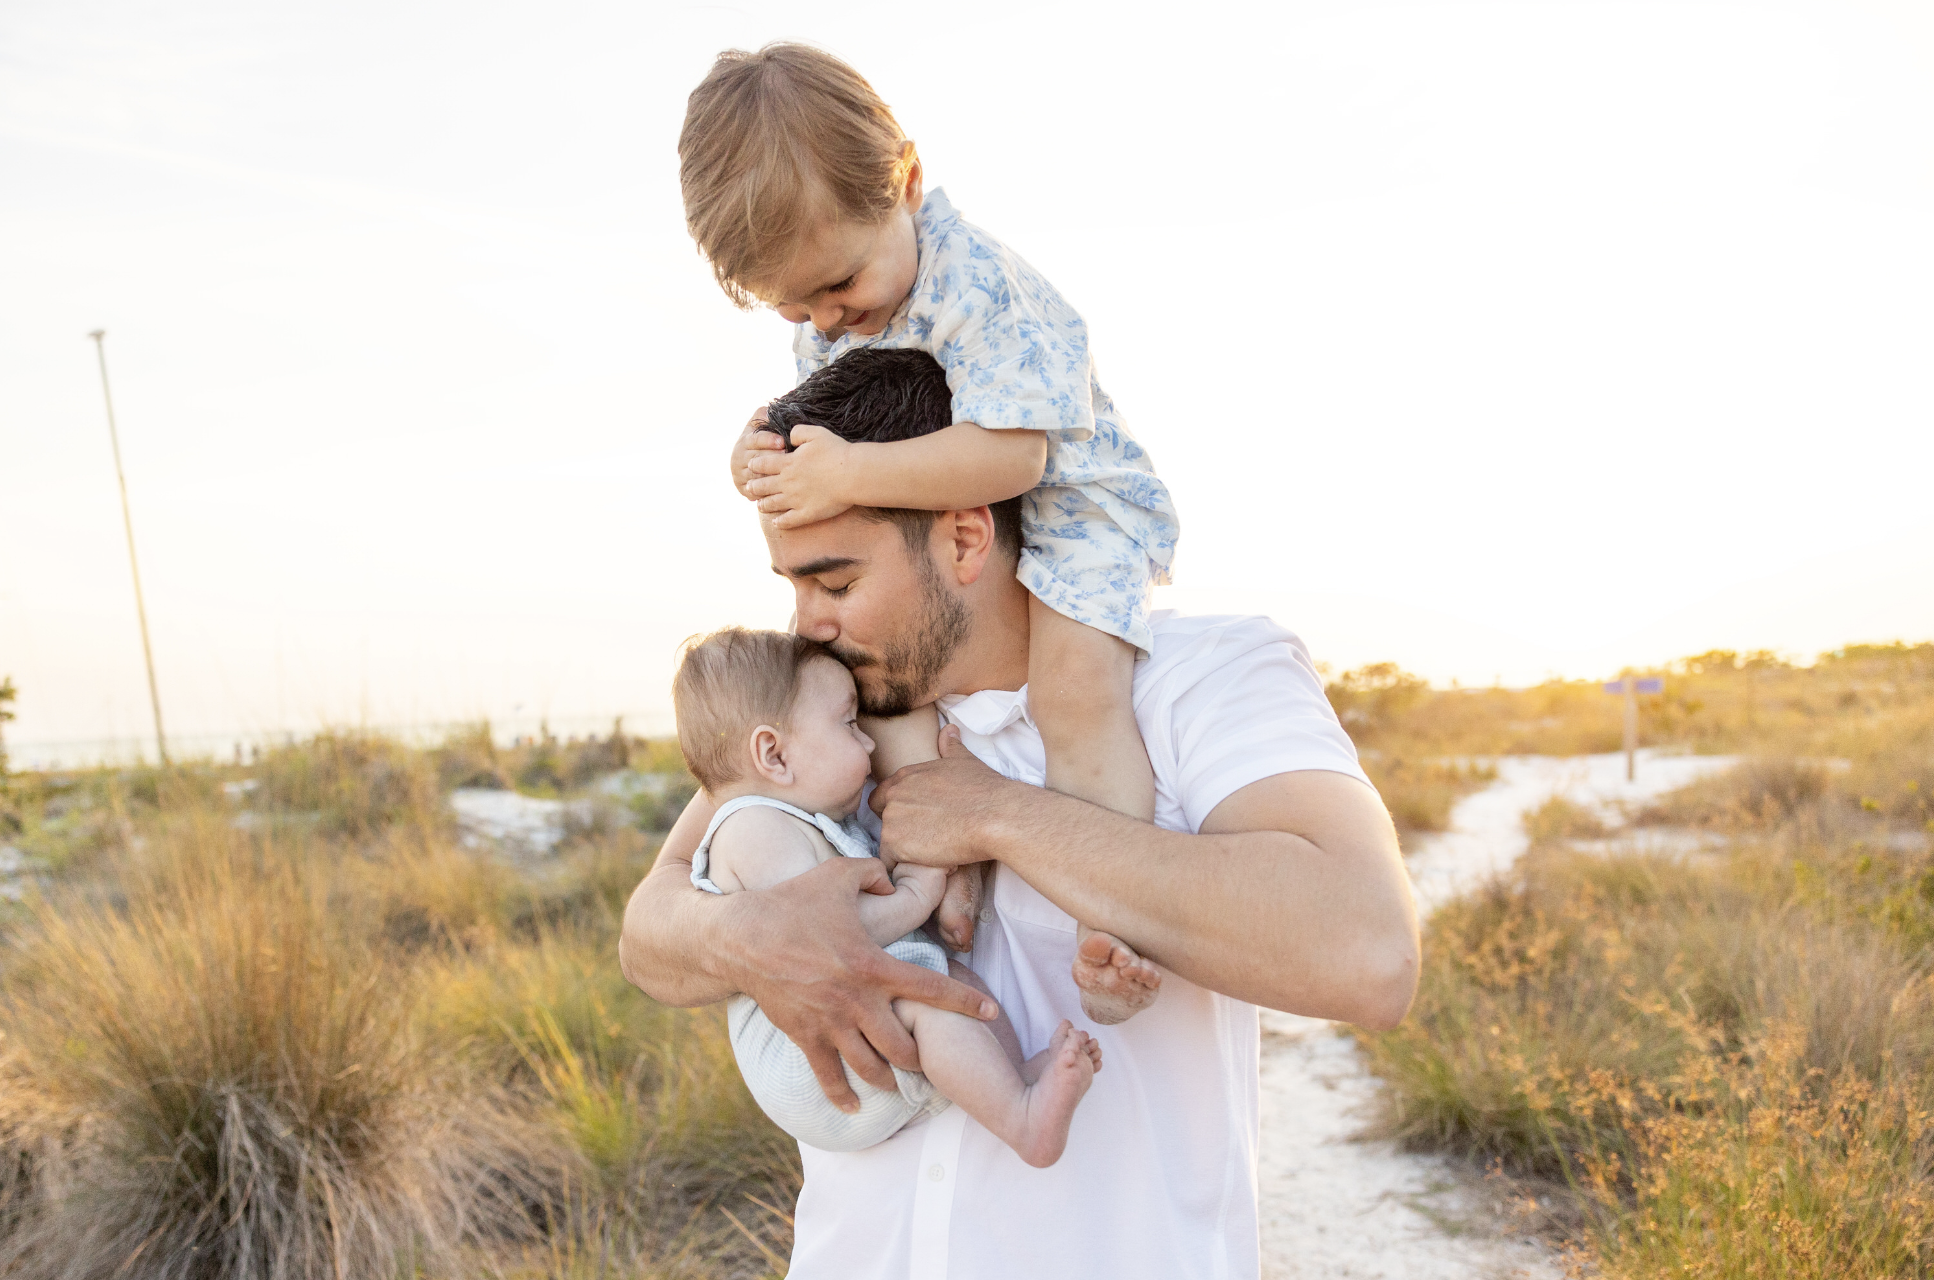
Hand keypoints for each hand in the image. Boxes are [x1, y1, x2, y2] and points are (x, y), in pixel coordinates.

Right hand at [730, 407, 786, 499]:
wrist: (753, 465)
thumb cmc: (765, 442)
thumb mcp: (760, 426)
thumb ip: (762, 416)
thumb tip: (767, 411)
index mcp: (744, 442)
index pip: (754, 440)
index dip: (768, 440)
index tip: (782, 442)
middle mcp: (738, 458)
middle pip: (756, 459)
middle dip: (772, 459)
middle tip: (788, 459)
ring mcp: (740, 475)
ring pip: (756, 477)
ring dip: (771, 477)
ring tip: (787, 476)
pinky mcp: (744, 490)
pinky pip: (756, 492)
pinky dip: (768, 492)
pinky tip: (781, 491)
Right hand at [730, 855, 998, 1111]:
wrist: (740, 937)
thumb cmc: (792, 902)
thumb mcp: (838, 874)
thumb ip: (874, 872)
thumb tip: (894, 881)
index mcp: (873, 965)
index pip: (931, 988)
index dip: (965, 1002)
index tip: (991, 1012)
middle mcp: (856, 1001)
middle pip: (904, 1046)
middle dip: (923, 1057)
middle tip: (935, 1058)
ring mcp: (829, 1023)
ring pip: (872, 1068)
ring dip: (892, 1078)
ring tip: (904, 1081)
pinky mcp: (803, 1037)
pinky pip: (828, 1077)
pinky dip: (843, 1096)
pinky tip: (855, 1107)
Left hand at [746, 423, 856, 527]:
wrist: (852, 474)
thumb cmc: (836, 451)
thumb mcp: (816, 433)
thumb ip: (798, 432)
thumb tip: (789, 436)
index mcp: (788, 463)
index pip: (764, 464)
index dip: (756, 464)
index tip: (751, 465)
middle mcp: (787, 482)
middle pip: (764, 486)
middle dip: (754, 486)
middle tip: (749, 487)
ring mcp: (796, 500)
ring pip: (772, 504)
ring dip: (764, 505)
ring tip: (759, 506)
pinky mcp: (807, 513)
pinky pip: (789, 521)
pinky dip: (780, 522)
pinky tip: (776, 522)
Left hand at [872, 725, 1026, 870]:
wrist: (993, 816)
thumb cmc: (983, 789)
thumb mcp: (964, 760)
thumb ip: (950, 746)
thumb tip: (949, 730)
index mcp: (905, 776)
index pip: (884, 796)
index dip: (899, 811)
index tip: (918, 821)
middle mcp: (893, 796)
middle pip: (884, 820)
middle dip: (900, 831)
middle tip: (927, 838)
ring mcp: (892, 821)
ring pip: (888, 843)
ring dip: (906, 850)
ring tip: (935, 852)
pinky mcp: (896, 846)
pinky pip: (891, 862)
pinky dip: (906, 867)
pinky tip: (929, 863)